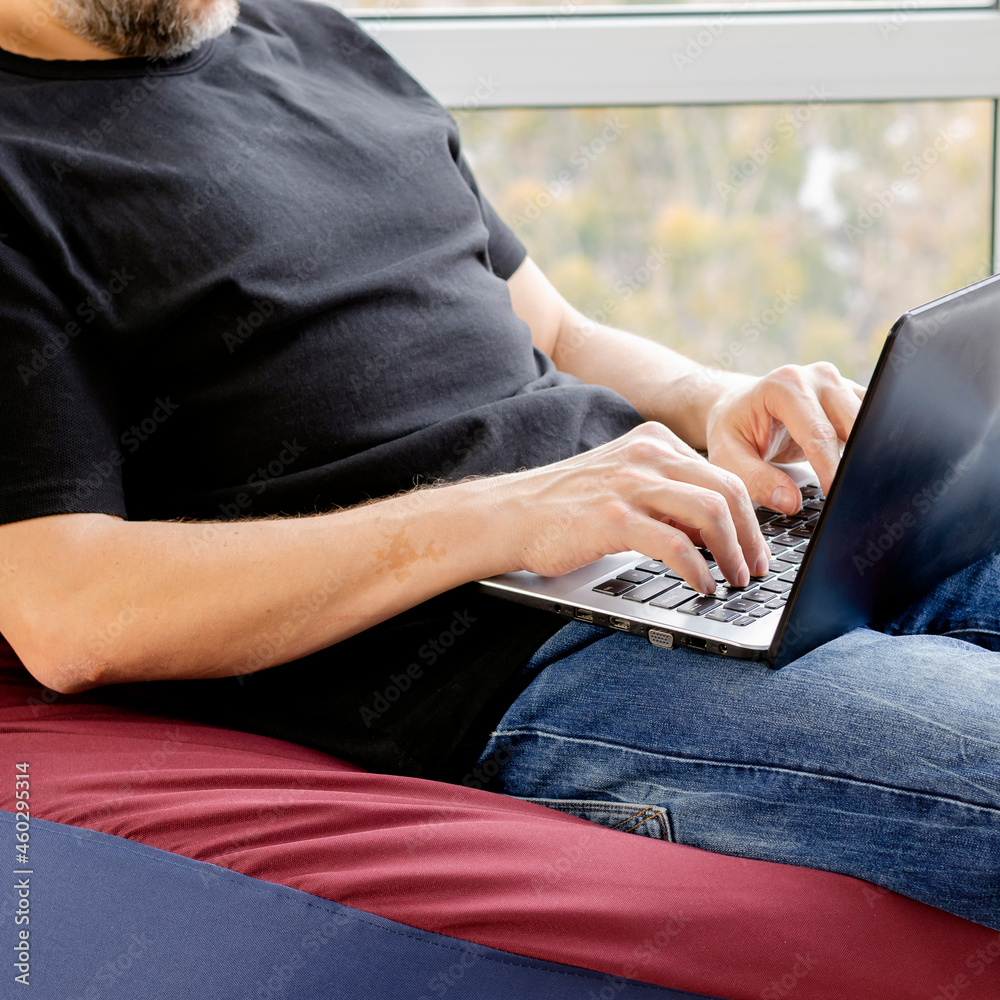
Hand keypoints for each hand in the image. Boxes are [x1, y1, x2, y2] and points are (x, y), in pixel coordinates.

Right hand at [494, 422, 771, 592]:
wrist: (510, 513)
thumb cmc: (566, 505)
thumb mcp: (623, 481)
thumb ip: (666, 495)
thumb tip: (716, 531)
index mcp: (653, 442)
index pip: (722, 474)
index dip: (749, 517)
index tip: (754, 548)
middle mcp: (647, 456)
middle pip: (727, 490)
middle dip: (750, 537)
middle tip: (754, 569)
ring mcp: (630, 485)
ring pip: (711, 512)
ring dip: (732, 553)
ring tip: (734, 580)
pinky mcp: (613, 518)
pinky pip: (676, 545)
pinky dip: (698, 570)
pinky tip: (701, 586)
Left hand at [705, 362, 865, 513]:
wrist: (738, 407)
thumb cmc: (732, 431)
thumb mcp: (727, 457)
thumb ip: (755, 480)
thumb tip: (791, 502)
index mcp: (785, 385)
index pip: (818, 434)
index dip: (830, 469)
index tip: (836, 497)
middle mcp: (818, 378)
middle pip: (854, 424)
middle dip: (857, 461)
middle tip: (856, 497)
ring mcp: (840, 384)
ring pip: (872, 422)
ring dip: (870, 453)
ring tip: (864, 487)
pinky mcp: (853, 396)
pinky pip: (875, 422)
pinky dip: (873, 447)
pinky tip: (868, 472)